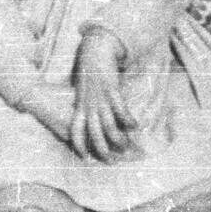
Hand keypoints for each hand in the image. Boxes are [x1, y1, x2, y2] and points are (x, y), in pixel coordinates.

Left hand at [71, 28, 137, 161]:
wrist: (94, 51)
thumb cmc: (90, 70)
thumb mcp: (83, 89)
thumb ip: (86, 102)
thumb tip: (91, 114)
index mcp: (80, 105)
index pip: (76, 129)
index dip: (78, 144)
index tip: (83, 157)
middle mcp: (89, 104)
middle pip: (93, 133)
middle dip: (101, 149)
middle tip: (111, 160)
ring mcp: (100, 98)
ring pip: (107, 124)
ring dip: (116, 138)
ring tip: (125, 147)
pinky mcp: (111, 89)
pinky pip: (120, 108)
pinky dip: (127, 119)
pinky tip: (135, 125)